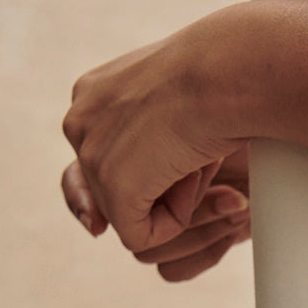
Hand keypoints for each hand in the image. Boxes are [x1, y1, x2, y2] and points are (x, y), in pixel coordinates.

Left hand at [60, 7, 248, 256]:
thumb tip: (136, 190)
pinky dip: (175, 221)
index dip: (123, 182)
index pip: (93, 156)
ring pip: (128, 213)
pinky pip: (140, 236)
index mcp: (94, 94)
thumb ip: (150, 142)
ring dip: (172, 199)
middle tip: (197, 153)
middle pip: (109, 190)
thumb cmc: (222, 81)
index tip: (163, 180)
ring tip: (197, 159)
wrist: (226, 71)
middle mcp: (80, 120)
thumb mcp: (179, 106)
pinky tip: (193, 176)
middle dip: (158, 188)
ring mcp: (90, 152)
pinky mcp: (112, 186)